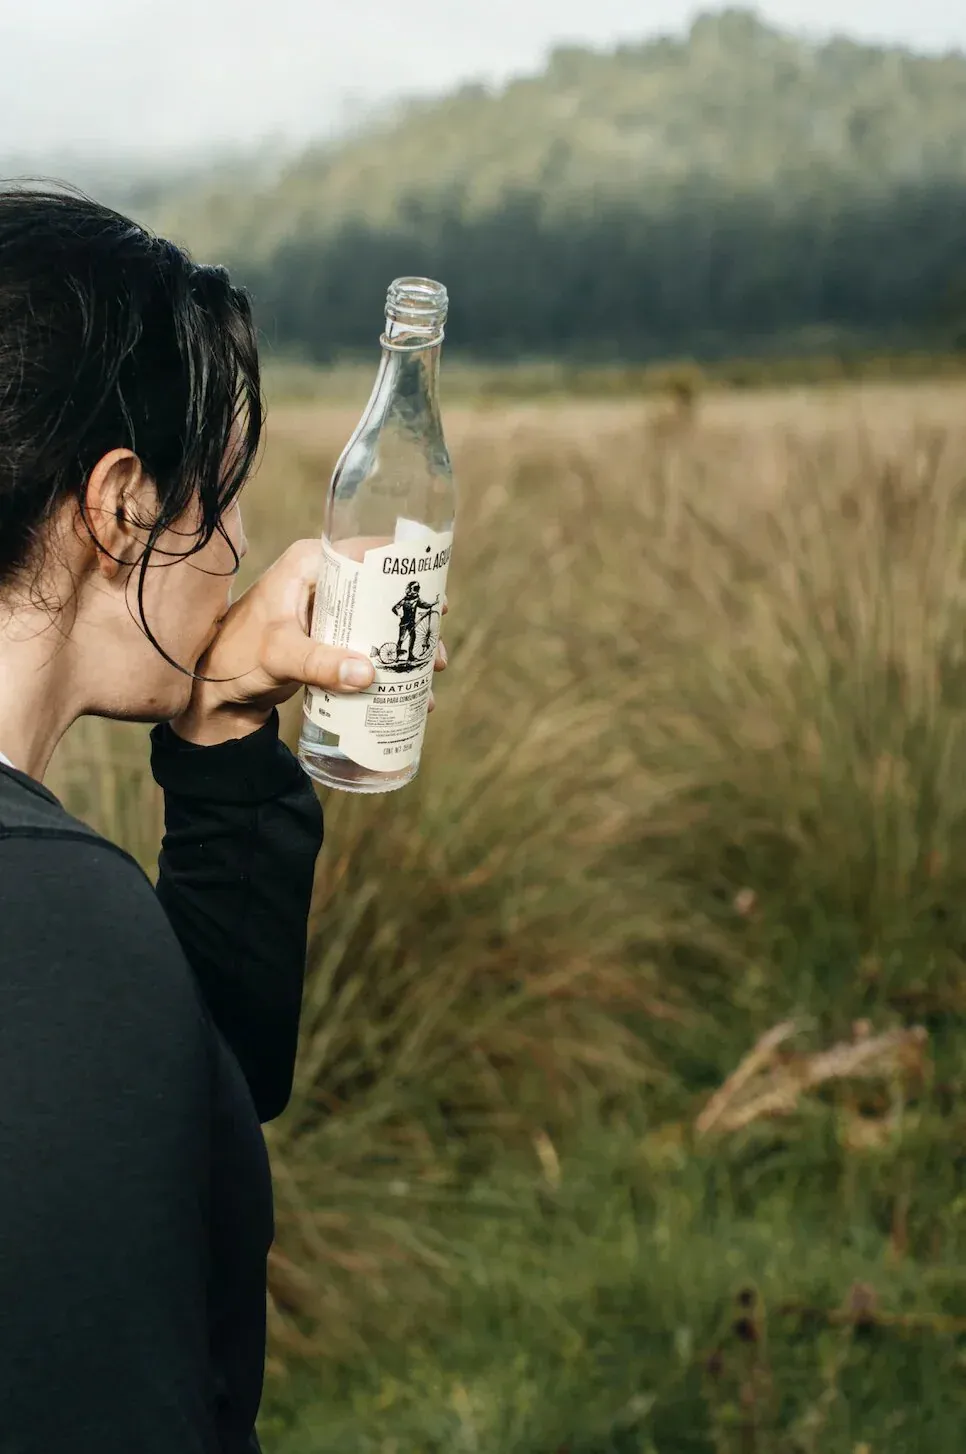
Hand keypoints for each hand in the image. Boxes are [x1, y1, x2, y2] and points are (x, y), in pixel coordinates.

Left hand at [172, 539, 447, 745]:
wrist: (214, 692)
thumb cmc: (236, 660)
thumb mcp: (279, 656)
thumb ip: (319, 664)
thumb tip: (368, 674)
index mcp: (308, 564)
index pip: (367, 551)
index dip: (406, 571)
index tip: (435, 596)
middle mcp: (321, 580)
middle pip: (381, 590)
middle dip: (414, 620)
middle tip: (435, 649)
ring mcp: (325, 610)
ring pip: (378, 619)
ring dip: (405, 646)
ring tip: (431, 673)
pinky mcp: (327, 636)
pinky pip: (366, 641)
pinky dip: (387, 661)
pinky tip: (408, 687)